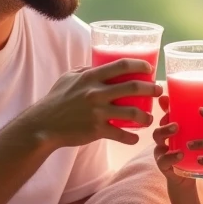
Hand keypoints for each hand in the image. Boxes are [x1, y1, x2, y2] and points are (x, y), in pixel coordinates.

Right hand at [37, 58, 162, 147]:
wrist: (43, 125)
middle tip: (159, 91)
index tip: (150, 69)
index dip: (140, 65)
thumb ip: (85, 71)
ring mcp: (98, 112)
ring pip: (132, 113)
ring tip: (150, 119)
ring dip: (146, 117)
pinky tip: (135, 138)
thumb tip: (100, 64)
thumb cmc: (56, 100)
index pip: (122, 65)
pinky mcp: (97, 130)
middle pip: (133, 87)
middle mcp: (96, 93)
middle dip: (151, 89)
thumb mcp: (68, 78)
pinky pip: (121, 135)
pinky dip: (131, 138)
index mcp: (91, 77)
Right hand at [152, 95, 195, 193]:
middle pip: (159, 125)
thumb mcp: (200, 138)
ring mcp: (161, 151)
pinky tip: (180, 154)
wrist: (189, 178)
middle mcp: (163, 138)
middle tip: (176, 122)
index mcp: (172, 129)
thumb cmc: (194, 154)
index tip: (166, 99)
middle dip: (165, 122)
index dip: (164, 106)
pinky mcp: (164, 164)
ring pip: (157, 140)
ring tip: (176, 131)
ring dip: (165, 133)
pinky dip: (171, 156)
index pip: (165, 114)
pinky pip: (163, 160)